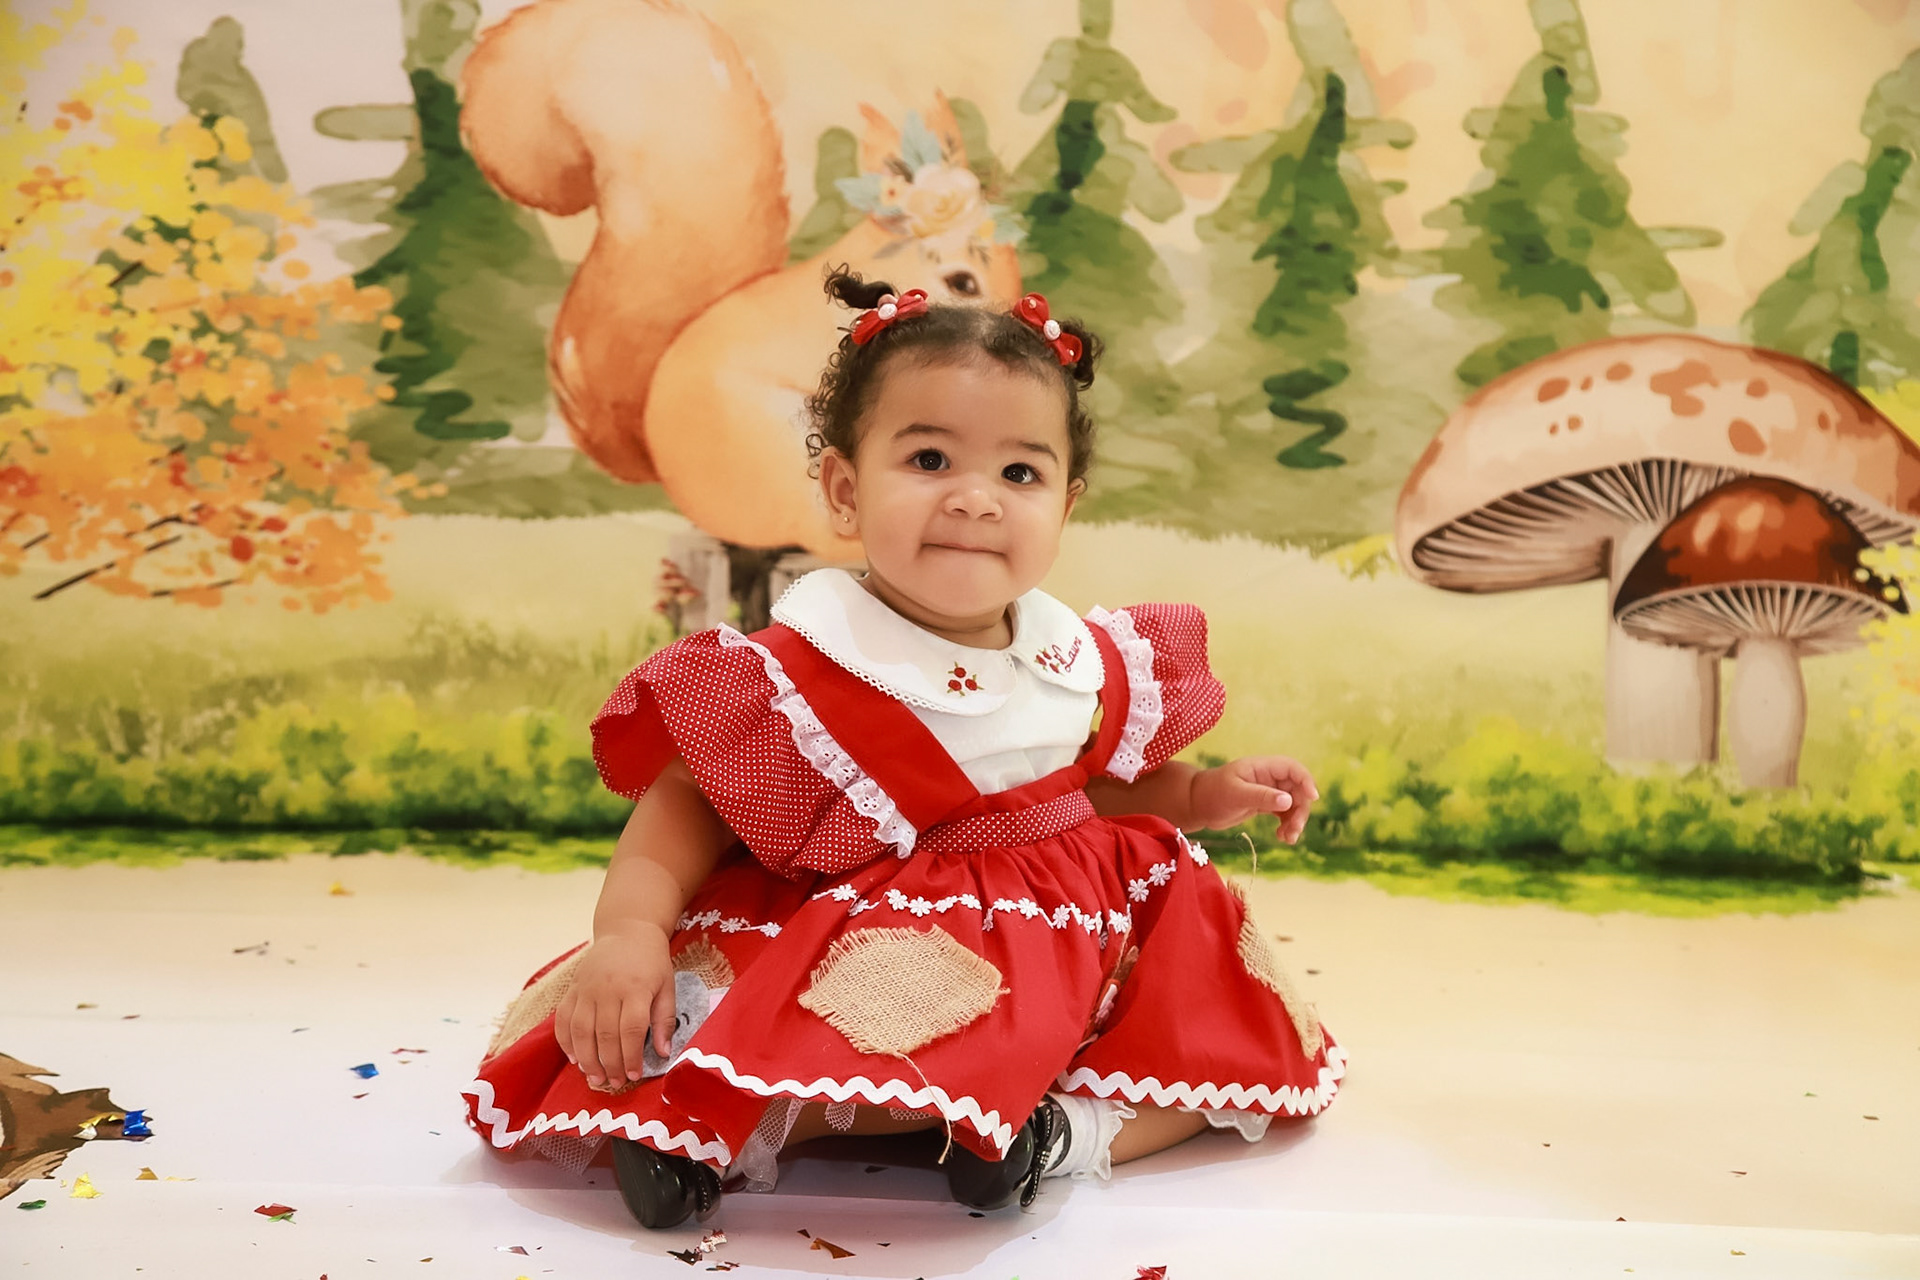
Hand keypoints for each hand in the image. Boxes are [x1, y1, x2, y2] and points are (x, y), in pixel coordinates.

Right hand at [553, 923, 676, 1087]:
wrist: (627, 930)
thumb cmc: (651, 961)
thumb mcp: (667, 986)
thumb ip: (664, 1019)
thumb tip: (662, 1053)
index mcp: (636, 988)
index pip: (631, 1029)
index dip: (632, 1056)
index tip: (635, 1075)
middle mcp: (608, 989)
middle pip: (605, 1035)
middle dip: (610, 1064)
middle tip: (616, 1083)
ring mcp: (586, 989)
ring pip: (581, 1031)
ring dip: (587, 1059)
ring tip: (595, 1078)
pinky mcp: (572, 989)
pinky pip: (563, 1020)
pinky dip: (566, 1042)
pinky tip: (575, 1059)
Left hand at [1190, 756, 1317, 841]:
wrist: (1195, 806)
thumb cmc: (1211, 794)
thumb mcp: (1236, 795)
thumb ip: (1262, 797)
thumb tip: (1288, 800)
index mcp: (1261, 767)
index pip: (1291, 768)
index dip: (1305, 780)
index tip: (1313, 798)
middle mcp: (1267, 778)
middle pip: (1297, 790)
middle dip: (1300, 810)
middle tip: (1295, 830)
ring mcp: (1266, 792)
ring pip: (1292, 804)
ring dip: (1295, 821)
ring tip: (1288, 839)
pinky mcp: (1264, 805)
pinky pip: (1284, 814)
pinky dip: (1286, 825)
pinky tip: (1282, 838)